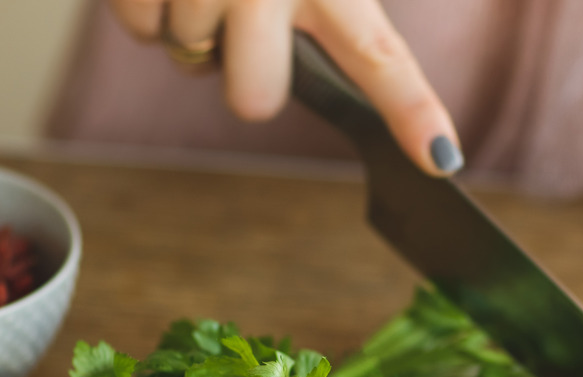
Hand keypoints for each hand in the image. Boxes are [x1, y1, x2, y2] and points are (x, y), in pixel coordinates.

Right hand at [108, 0, 461, 175]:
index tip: (439, 157)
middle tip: (248, 31)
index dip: (411, 111)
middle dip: (246, 78)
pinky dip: (151, 6)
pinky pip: (143, 31)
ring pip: (191, 57)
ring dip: (195, 25)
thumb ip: (342, 14)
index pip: (380, 55)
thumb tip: (365, 89)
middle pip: (254, 100)